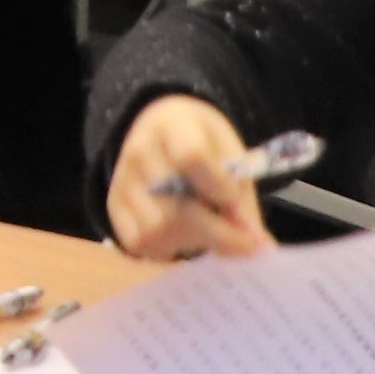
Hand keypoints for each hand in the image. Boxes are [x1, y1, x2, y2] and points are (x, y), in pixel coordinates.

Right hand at [104, 96, 276, 262]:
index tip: (237, 205)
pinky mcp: (113, 205)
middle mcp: (140, 152)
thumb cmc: (204, 141)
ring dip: (192, 243)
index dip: (219, 188)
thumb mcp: (231, 154)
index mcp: (174, 126)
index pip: (191, 158)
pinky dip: (166, 248)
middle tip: (244, 244)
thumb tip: (261, 248)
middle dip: (217, 234)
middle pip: (175, 209)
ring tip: (208, 230)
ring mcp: (121, 180)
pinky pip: (139, 244)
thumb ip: (243, 200)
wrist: (161, 125)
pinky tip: (182, 234)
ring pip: (157, 232)